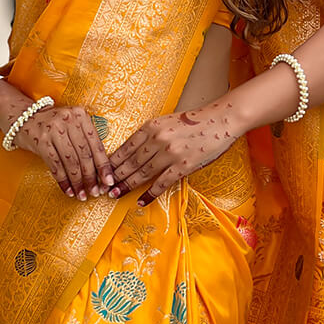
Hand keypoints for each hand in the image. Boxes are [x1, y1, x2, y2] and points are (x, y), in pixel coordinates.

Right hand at [6, 104, 114, 199]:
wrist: (22, 117)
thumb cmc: (52, 125)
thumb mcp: (71, 125)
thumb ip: (85, 140)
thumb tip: (101, 171)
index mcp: (80, 115)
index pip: (96, 144)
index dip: (103, 165)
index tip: (108, 181)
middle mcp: (68, 120)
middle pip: (84, 154)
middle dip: (91, 177)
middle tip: (96, 192)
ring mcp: (53, 130)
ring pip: (71, 162)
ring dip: (77, 182)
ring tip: (82, 195)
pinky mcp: (41, 141)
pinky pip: (55, 165)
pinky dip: (63, 180)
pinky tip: (67, 190)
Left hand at [108, 102, 238, 206]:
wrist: (220, 121)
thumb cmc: (193, 122)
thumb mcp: (166, 122)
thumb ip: (150, 135)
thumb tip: (132, 152)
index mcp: (151, 126)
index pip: (125, 147)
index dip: (112, 161)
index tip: (103, 171)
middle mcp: (158, 139)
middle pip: (131, 162)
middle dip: (115, 176)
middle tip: (103, 187)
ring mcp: (171, 153)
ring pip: (142, 173)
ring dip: (127, 185)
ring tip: (116, 194)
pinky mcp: (183, 166)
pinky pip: (162, 183)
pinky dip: (149, 194)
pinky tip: (140, 201)